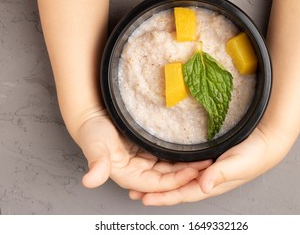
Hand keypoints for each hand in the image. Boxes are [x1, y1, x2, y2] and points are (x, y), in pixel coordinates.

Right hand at [75, 109, 212, 191]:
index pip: (158, 184)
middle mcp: (140, 171)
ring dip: (188, 165)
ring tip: (207, 157)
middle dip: (189, 173)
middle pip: (169, 177)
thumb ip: (97, 162)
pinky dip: (181, 154)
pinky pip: (169, 156)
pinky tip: (194, 149)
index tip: (194, 171)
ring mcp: (145, 160)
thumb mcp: (95, 145)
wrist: (93, 115)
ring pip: (171, 167)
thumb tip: (90, 180)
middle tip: (209, 163)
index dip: (176, 180)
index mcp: (130, 176)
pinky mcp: (149, 149)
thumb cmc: (92, 131)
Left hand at [129, 125, 289, 204]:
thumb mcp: (239, 163)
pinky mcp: (207, 158)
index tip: (144, 198)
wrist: (267, 140)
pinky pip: (185, 166)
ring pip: (179, 178)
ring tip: (142, 180)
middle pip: (177, 188)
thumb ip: (222, 174)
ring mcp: (206, 169)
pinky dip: (172, 168)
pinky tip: (163, 165)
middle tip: (134, 191)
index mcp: (212, 184)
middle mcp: (206, 178)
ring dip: (161, 180)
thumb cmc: (256, 155)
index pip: (183, 193)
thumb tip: (204, 186)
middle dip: (156, 192)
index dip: (164, 197)